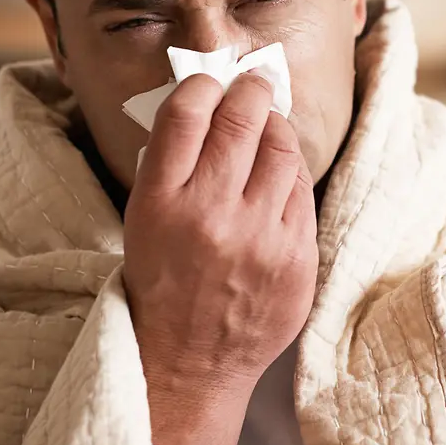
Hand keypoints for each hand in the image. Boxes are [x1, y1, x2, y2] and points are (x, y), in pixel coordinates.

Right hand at [122, 71, 317, 399]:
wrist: (189, 364)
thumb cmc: (163, 284)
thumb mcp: (143, 222)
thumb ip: (171, 166)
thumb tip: (207, 102)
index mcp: (161, 202)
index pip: (187, 112)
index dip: (204, 84)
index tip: (212, 81)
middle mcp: (211, 214)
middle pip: (242, 120)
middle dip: (252, 91)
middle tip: (254, 84)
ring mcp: (260, 237)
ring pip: (283, 150)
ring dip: (277, 128)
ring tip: (269, 126)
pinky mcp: (297, 258)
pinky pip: (303, 192)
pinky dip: (291, 176)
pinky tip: (279, 176)